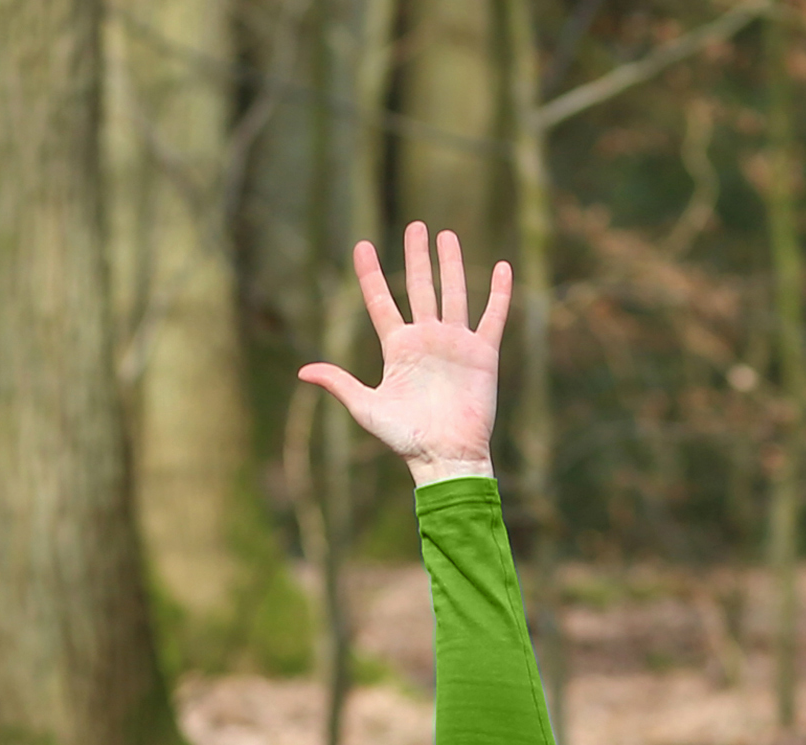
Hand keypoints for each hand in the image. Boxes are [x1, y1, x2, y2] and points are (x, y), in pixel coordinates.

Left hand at [297, 226, 505, 479]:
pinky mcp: (483, 354)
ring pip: (453, 293)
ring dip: (451, 264)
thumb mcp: (366, 408)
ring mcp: (455, 344)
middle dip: (416, 256)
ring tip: (446, 234)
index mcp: (397, 348)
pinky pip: (492, 316)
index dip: (370, 274)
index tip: (361, 246)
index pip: (380, 302)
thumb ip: (339, 384)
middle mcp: (426, 339)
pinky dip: (499, 293)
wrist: (445, 456)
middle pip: (419, 288)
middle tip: (415, 227)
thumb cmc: (405, 438)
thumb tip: (302, 370)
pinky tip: (503, 267)